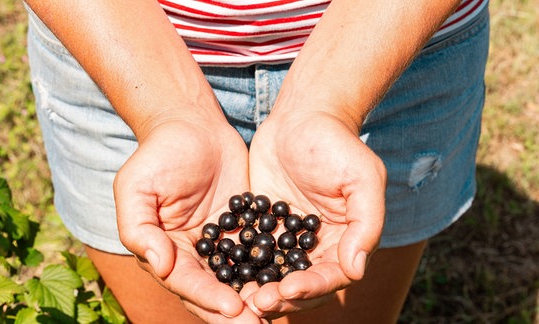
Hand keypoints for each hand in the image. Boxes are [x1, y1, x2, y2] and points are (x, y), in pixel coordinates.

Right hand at [113, 119, 262, 322]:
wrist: (193, 125)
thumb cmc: (160, 153)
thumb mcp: (138, 187)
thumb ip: (139, 228)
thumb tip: (159, 266)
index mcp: (164, 250)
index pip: (186, 282)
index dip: (207, 297)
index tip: (232, 308)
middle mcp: (193, 254)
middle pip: (213, 290)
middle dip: (234, 311)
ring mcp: (221, 243)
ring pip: (239, 278)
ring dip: (256, 297)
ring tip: (278, 311)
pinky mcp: (244, 228)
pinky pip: (259, 252)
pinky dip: (272, 268)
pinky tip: (291, 280)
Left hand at [246, 110, 385, 317]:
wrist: (302, 116)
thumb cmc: (336, 144)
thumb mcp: (362, 179)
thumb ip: (365, 225)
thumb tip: (356, 271)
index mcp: (344, 240)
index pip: (330, 276)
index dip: (311, 288)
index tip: (287, 290)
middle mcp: (315, 245)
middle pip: (300, 282)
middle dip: (281, 297)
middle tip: (256, 303)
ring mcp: (286, 236)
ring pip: (273, 272)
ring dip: (257, 288)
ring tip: (237, 298)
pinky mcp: (262, 224)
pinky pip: (251, 249)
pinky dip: (239, 263)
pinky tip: (221, 272)